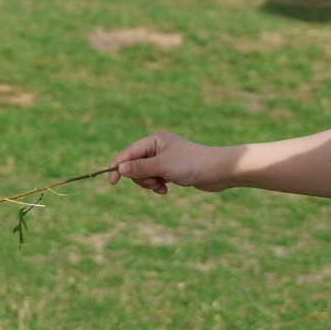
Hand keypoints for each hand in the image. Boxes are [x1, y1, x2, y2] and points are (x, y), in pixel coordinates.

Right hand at [108, 131, 235, 194]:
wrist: (217, 171)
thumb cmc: (191, 164)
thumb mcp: (162, 166)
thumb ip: (140, 168)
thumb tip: (119, 169)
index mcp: (154, 139)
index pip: (129, 153)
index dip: (118, 166)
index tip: (112, 182)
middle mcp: (158, 146)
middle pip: (135, 164)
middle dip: (141, 177)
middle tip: (154, 182)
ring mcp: (165, 158)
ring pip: (145, 174)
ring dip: (150, 183)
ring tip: (162, 186)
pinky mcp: (171, 169)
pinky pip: (155, 178)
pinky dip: (158, 185)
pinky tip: (166, 190)